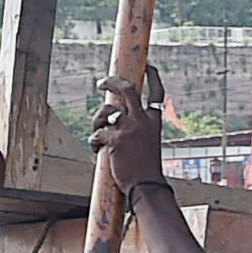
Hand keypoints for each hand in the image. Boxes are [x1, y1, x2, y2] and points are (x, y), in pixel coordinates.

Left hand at [90, 78, 168, 193]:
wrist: (147, 187)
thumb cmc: (145, 170)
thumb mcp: (148, 144)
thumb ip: (137, 129)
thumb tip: (114, 118)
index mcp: (154, 122)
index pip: (157, 93)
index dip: (153, 77)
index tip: (149, 65)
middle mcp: (143, 121)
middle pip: (127, 90)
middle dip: (112, 82)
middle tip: (102, 83)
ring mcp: (130, 129)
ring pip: (107, 111)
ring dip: (97, 120)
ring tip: (97, 130)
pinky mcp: (116, 140)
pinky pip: (97, 133)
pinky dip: (94, 141)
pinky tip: (97, 150)